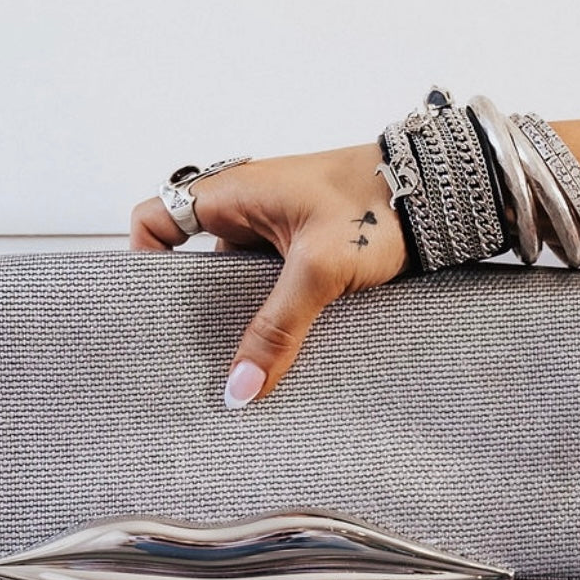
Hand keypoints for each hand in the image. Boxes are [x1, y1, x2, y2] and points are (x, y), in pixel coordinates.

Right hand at [129, 142, 411, 407]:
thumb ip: (278, 328)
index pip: (154, 219)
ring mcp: (275, 230)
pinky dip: (271, 312)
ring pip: (235, 278)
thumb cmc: (375, 203)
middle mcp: (246, 209)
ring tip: (241, 356)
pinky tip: (280, 346)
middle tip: (197, 350)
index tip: (154, 306)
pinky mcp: (303, 249)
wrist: (437, 193)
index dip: (143, 259)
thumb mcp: (320, 269)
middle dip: (194, 305)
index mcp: (232, 194)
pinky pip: (270, 285)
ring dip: (239, 313)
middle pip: (192, 260)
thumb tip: (240, 386)